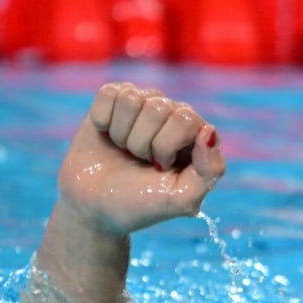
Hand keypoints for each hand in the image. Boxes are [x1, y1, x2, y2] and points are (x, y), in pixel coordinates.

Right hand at [58, 82, 225, 233]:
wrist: (93, 208)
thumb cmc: (141, 204)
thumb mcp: (182, 199)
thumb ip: (210, 170)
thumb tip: (208, 130)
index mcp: (197, 135)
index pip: (185, 119)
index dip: (165, 146)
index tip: (160, 168)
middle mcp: (174, 115)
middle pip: (158, 108)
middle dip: (142, 143)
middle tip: (140, 162)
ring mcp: (146, 104)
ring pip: (132, 99)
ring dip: (122, 134)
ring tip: (125, 151)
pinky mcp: (116, 100)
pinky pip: (110, 93)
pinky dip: (103, 120)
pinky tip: (108, 135)